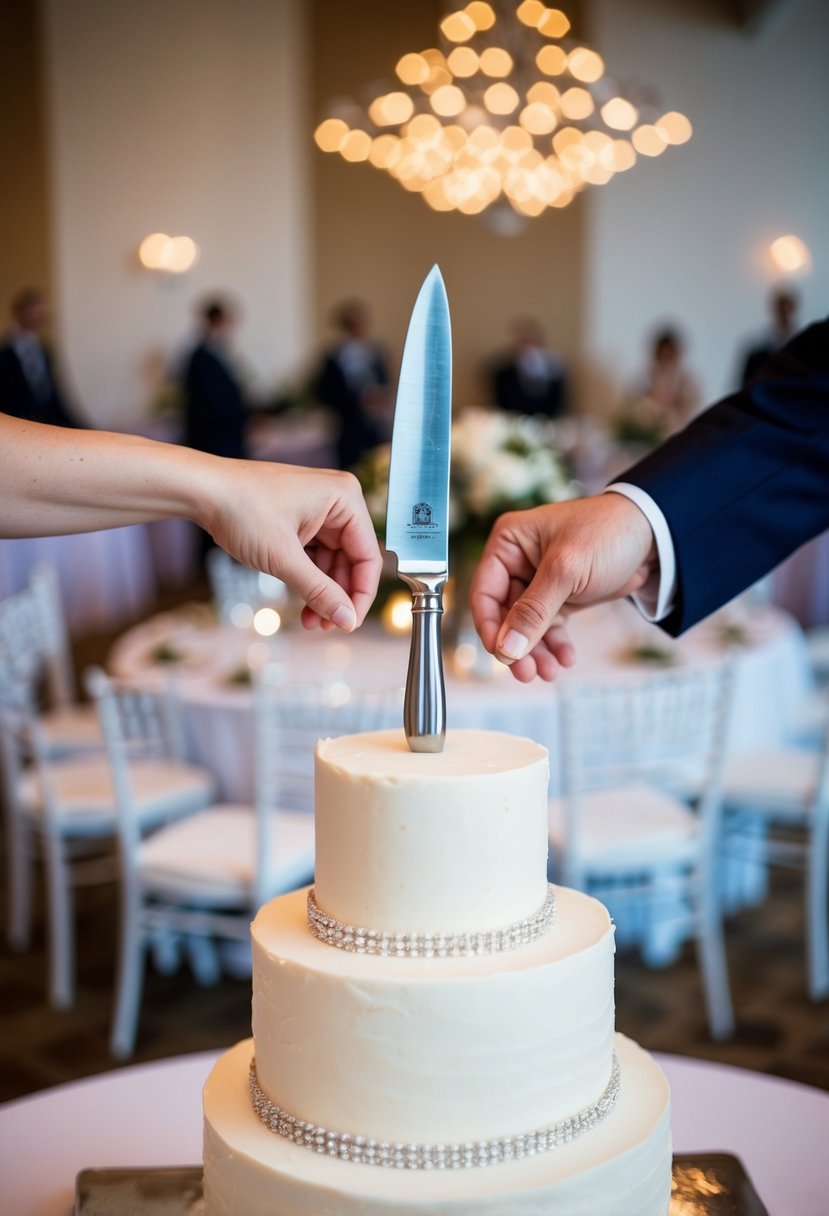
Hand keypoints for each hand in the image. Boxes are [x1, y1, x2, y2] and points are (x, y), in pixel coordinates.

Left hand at [201, 462, 381, 631]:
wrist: (200, 491)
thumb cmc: (240, 508)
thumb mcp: (283, 558)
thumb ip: (319, 591)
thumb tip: (347, 621)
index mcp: (344, 498)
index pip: (368, 556)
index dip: (361, 594)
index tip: (349, 623)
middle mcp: (337, 501)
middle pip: (352, 562)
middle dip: (338, 596)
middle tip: (326, 627)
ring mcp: (318, 511)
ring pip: (332, 563)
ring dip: (322, 594)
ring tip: (310, 621)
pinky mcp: (301, 521)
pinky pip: (315, 557)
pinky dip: (309, 581)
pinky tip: (302, 605)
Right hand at [469, 493, 656, 681]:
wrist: (654, 533)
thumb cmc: (607, 533)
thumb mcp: (566, 571)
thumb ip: (534, 611)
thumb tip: (506, 648)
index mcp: (508, 543)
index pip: (484, 592)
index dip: (490, 627)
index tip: (502, 655)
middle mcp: (518, 562)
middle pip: (505, 615)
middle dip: (517, 645)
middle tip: (527, 673)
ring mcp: (538, 581)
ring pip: (526, 626)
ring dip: (536, 651)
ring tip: (550, 672)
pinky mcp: (559, 596)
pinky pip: (549, 627)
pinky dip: (555, 645)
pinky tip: (565, 658)